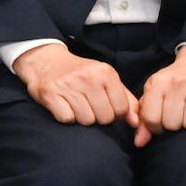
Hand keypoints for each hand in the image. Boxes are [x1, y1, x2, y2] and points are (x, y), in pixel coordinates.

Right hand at [15, 44, 144, 135]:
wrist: (47, 62)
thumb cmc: (81, 74)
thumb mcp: (107, 80)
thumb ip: (127, 101)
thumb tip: (138, 123)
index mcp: (106, 72)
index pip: (121, 110)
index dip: (114, 113)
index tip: (105, 106)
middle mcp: (88, 77)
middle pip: (104, 118)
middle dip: (98, 117)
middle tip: (89, 105)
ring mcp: (68, 85)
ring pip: (86, 120)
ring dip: (82, 117)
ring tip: (76, 105)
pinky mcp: (50, 93)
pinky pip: (67, 119)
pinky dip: (66, 116)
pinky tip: (64, 105)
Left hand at [137, 45, 185, 136]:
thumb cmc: (174, 83)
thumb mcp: (154, 93)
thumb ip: (144, 118)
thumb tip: (139, 142)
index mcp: (158, 82)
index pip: (151, 118)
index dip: (154, 127)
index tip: (160, 123)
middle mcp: (178, 83)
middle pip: (172, 124)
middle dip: (173, 124)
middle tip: (177, 114)